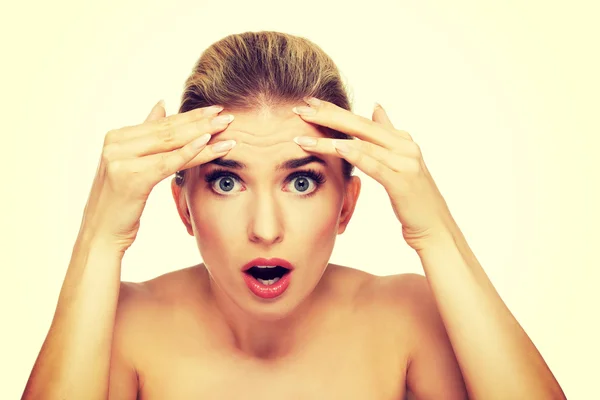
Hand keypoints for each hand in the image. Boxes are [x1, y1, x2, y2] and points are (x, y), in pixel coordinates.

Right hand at [79, 100, 235, 252]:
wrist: (102, 234)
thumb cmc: (121, 203)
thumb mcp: (131, 163)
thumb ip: (145, 135)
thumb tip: (162, 105)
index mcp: (117, 137)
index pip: (163, 124)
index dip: (191, 116)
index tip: (215, 109)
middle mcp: (116, 144)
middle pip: (169, 130)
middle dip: (201, 122)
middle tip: (227, 115)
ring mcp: (121, 159)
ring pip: (172, 143)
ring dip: (203, 134)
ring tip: (226, 127)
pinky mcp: (132, 177)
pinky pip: (168, 162)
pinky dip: (190, 152)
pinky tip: (209, 143)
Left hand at [291, 97, 452, 250]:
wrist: (435, 227)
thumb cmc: (413, 198)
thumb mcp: (400, 161)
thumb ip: (388, 133)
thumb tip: (376, 107)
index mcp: (400, 140)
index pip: (361, 120)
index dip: (334, 109)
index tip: (308, 101)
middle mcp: (404, 146)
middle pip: (360, 126)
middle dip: (328, 116)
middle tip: (300, 108)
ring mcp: (405, 163)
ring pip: (362, 145)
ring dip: (329, 140)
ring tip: (302, 138)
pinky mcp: (403, 182)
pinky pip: (375, 166)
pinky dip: (356, 155)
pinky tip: (336, 147)